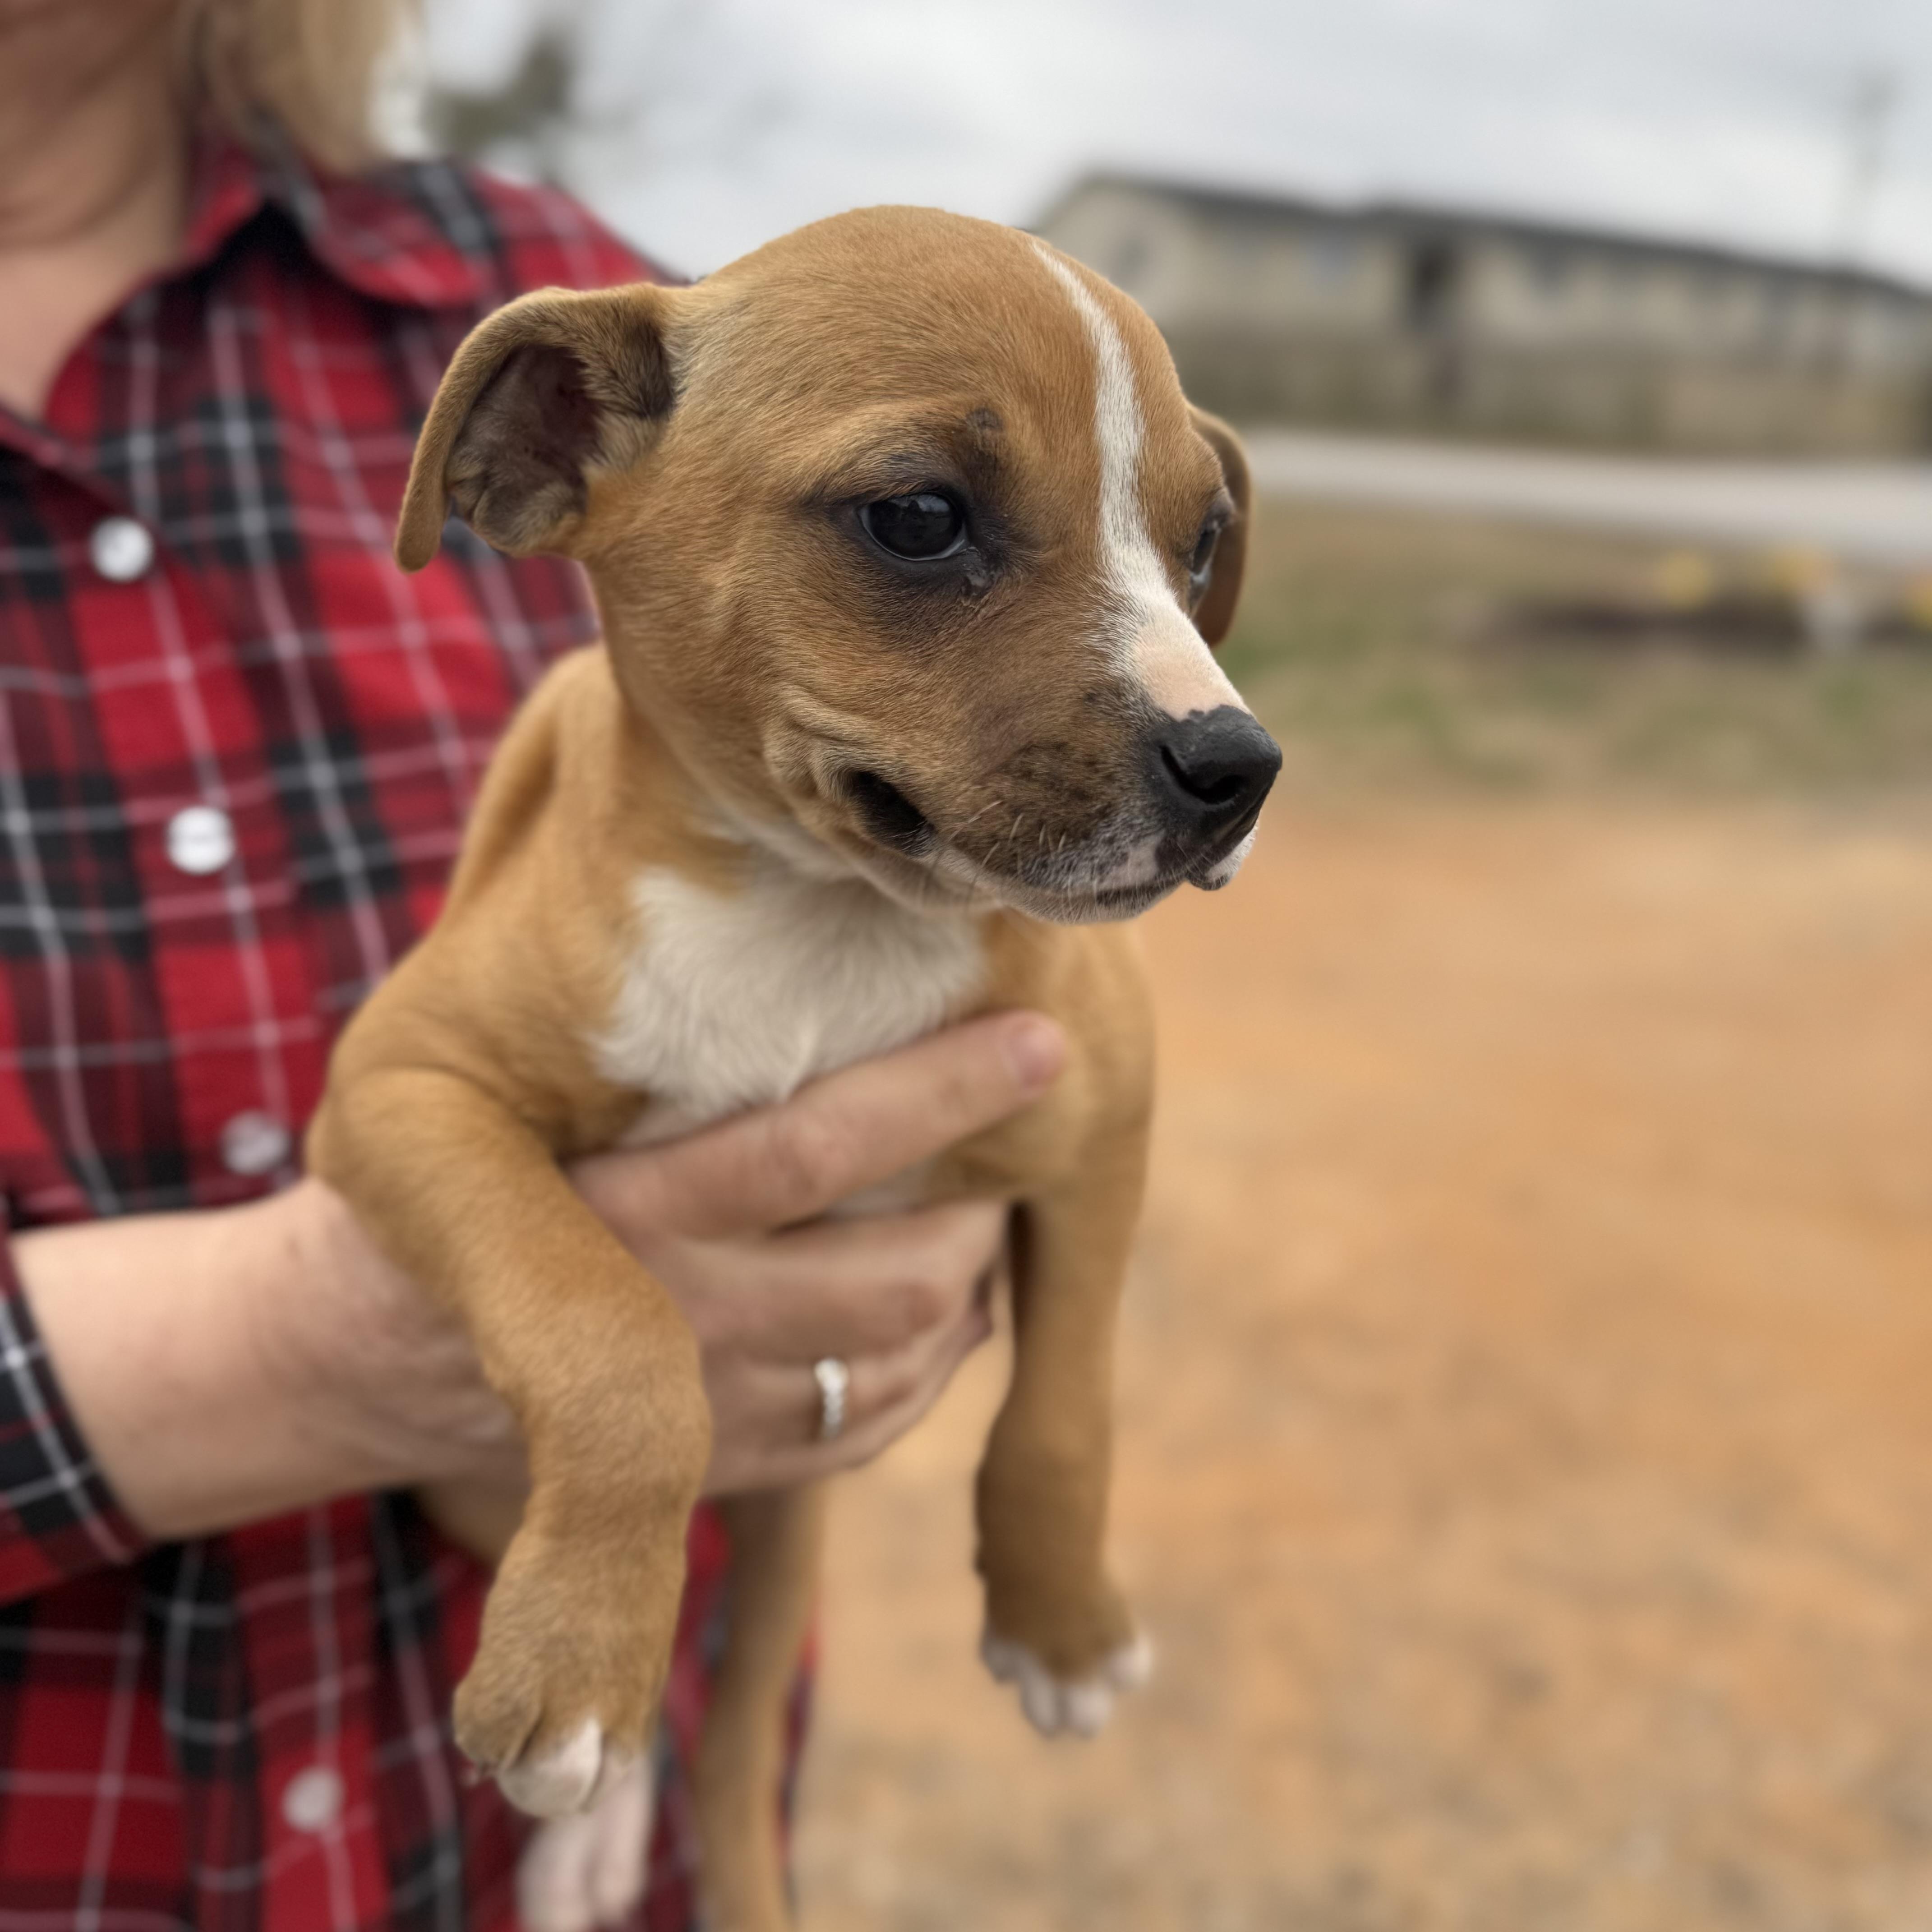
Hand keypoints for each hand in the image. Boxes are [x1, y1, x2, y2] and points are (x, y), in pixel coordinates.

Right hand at [17, 1011, 1064, 1539]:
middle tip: (1021, 1151)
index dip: (940, 1093)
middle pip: (896, 1278)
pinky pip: (869, 1429)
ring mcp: (702, 1416)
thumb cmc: (461, 1180)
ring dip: (971, 1292)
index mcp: (624, 1202)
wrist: (363, 1351)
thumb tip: (823, 970)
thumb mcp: (514, 1096)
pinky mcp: (719, 1476)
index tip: (1044, 1038)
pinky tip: (936, 1315)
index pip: (811, 1147)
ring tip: (982, 1223)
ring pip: (903, 1358)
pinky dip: (928, 1370)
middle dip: (983, 1216)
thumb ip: (657, 1060)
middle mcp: (675, 1315)